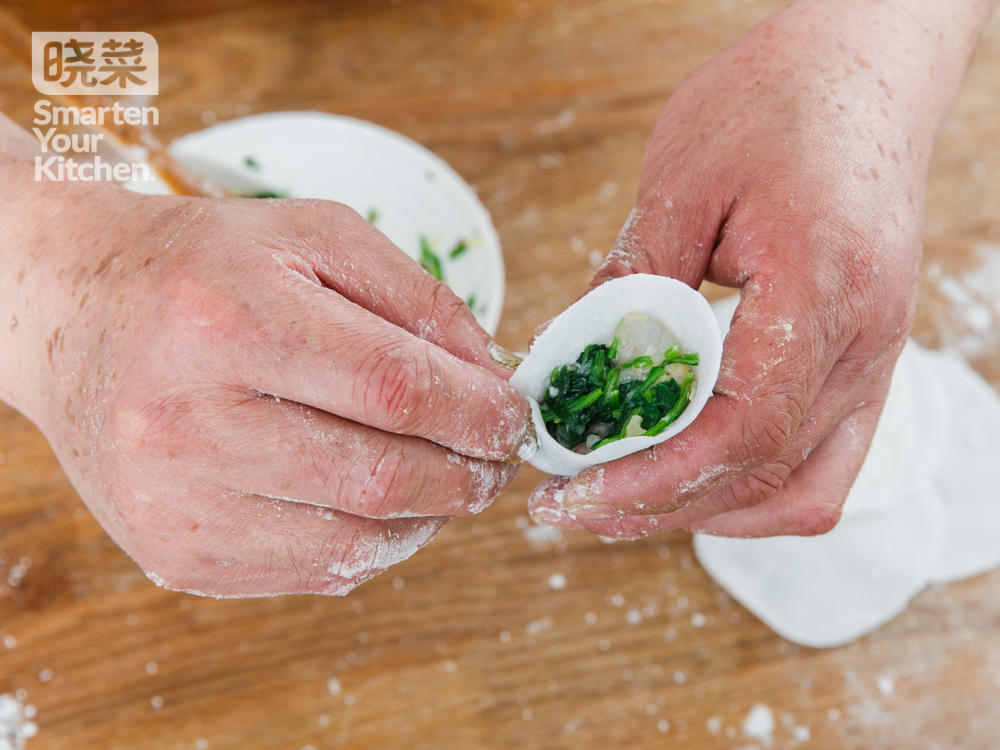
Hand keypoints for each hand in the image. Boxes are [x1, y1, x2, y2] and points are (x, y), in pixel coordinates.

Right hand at [1, 142, 530, 595]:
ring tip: (446, 479)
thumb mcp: (313, 238)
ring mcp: (174, 499)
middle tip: (494, 458)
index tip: (515, 417)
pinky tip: (384, 505)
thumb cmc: (204, 268)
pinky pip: (312, 573)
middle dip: (466, 474)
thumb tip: (490, 377)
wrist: (72, 315)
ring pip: (355, 541)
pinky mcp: (172, 551)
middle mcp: (187, 419)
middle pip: (379, 476)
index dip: (476, 411)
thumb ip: (415, 298)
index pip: (392, 387)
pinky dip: (374, 544)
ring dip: (428, 516)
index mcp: (227, 319)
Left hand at [528, 0, 994, 538]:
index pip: (741, 429)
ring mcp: (875, 359)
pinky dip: (754, 490)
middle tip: (572, 502)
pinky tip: (692, 478)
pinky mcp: (866, 361)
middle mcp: (863, 340)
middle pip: (762, 474)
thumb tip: (570, 367)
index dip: (653, 478)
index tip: (576, 491)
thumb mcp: (680, 182)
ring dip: (705, 509)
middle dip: (658, 505)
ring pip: (799, 489)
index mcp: (818, 285)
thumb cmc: (777, 106)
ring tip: (622, 499)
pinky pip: (823, 465)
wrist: (864, 69)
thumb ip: (630, 284)